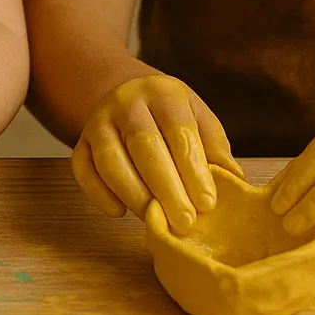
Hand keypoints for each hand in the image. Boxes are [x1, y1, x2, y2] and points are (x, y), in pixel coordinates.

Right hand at [71, 74, 242, 233]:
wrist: (127, 94)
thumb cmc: (171, 115)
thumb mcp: (198, 117)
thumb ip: (214, 146)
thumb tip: (234, 180)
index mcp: (163, 93)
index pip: (179, 131)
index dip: (193, 169)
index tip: (207, 203)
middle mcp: (127, 103)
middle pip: (144, 145)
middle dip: (166, 187)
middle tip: (185, 221)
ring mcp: (99, 121)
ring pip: (110, 160)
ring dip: (134, 194)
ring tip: (155, 221)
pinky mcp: (80, 141)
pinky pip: (82, 169)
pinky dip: (98, 194)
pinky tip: (119, 212)